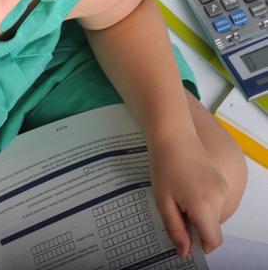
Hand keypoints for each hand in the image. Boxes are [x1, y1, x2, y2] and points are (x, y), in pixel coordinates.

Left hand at [149, 132, 228, 255]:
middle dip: (196, 226)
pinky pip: (216, 203)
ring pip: (215, 216)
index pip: (213, 239)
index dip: (200, 244)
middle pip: (213, 228)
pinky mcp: (222, 181)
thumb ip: (175, 228)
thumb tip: (185, 251)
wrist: (173, 136)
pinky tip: (187, 188)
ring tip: (179, 196)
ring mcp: (224, 188)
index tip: (184, 237)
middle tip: (175, 209)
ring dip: (200, 214)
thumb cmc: (164, 166)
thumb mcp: (163, 201)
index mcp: (205, 205)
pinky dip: (204, 203)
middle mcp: (220, 198)